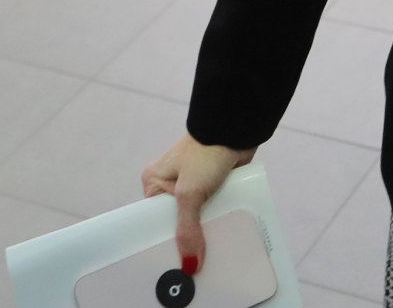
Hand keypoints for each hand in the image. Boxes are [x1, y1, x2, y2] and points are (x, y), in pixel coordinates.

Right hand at [142, 134, 255, 270]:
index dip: (164, 239)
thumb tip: (189, 263)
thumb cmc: (206, 152)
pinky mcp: (214, 184)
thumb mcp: (190, 194)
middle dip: (188, 236)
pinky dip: (219, 217)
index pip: (154, 221)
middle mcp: (171, 184)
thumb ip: (188, 230)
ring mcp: (195, 184)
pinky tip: (224, 232)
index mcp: (154, 182)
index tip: (173, 262)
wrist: (238, 128)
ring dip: (206, 228)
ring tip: (210, 250)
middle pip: (177, 221)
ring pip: (198, 216)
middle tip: (194, 261)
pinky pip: (214, 208)